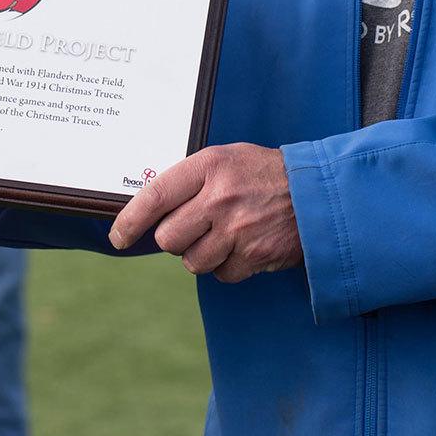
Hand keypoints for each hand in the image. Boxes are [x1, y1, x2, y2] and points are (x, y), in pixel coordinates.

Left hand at [108, 143, 302, 280]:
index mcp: (208, 167)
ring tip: (223, 235)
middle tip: (194, 228)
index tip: (118, 237)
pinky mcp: (254, 256)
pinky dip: (227, 266)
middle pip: (168, 237)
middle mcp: (219, 198)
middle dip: (175, 238)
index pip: (155, 196)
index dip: (130, 220)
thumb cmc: (263, 174)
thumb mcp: (224, 159)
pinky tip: (242, 247)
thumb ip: (189, 180)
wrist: (318, 193)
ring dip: (201, 254)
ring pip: (192, 261)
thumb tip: (151, 210)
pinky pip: (221, 275)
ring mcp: (237, 230)